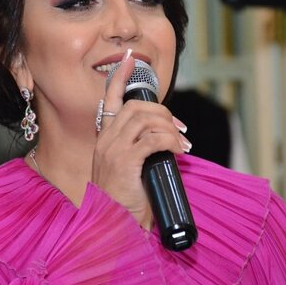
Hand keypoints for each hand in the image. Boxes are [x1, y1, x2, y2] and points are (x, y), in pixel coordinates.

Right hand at [91, 50, 190, 228]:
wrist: (113, 225)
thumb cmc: (124, 201)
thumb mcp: (129, 170)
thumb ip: (139, 150)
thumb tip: (166, 139)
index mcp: (104, 139)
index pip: (110, 100)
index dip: (120, 77)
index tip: (129, 59)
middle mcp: (105, 140)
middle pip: (136, 106)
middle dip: (163, 111)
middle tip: (179, 128)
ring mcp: (113, 150)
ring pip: (145, 119)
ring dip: (169, 126)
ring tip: (181, 142)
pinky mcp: (124, 161)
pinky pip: (153, 139)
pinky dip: (170, 140)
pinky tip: (178, 151)